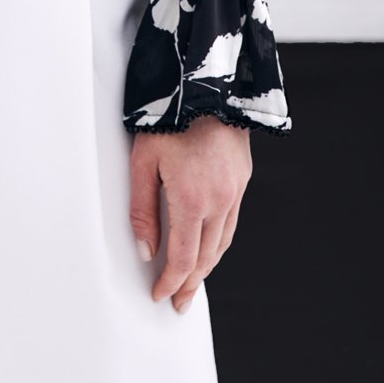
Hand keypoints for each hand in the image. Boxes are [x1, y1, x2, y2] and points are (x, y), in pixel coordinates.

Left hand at [129, 115, 251, 311]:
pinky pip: (232, 220)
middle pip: (205, 256)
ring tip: (193, 281)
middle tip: (178, 301)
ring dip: (207, 265)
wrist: (206, 81)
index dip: (170, 282)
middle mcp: (219, 199)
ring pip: (222, 241)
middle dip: (190, 283)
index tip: (159, 295)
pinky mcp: (242, 177)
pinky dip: (219, 241)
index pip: (182, 258)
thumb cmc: (168, 116)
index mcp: (192, 199)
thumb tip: (145, 250)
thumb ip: (142, 209)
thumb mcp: (142, 161)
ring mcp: (235, 188)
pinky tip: (209, 244)